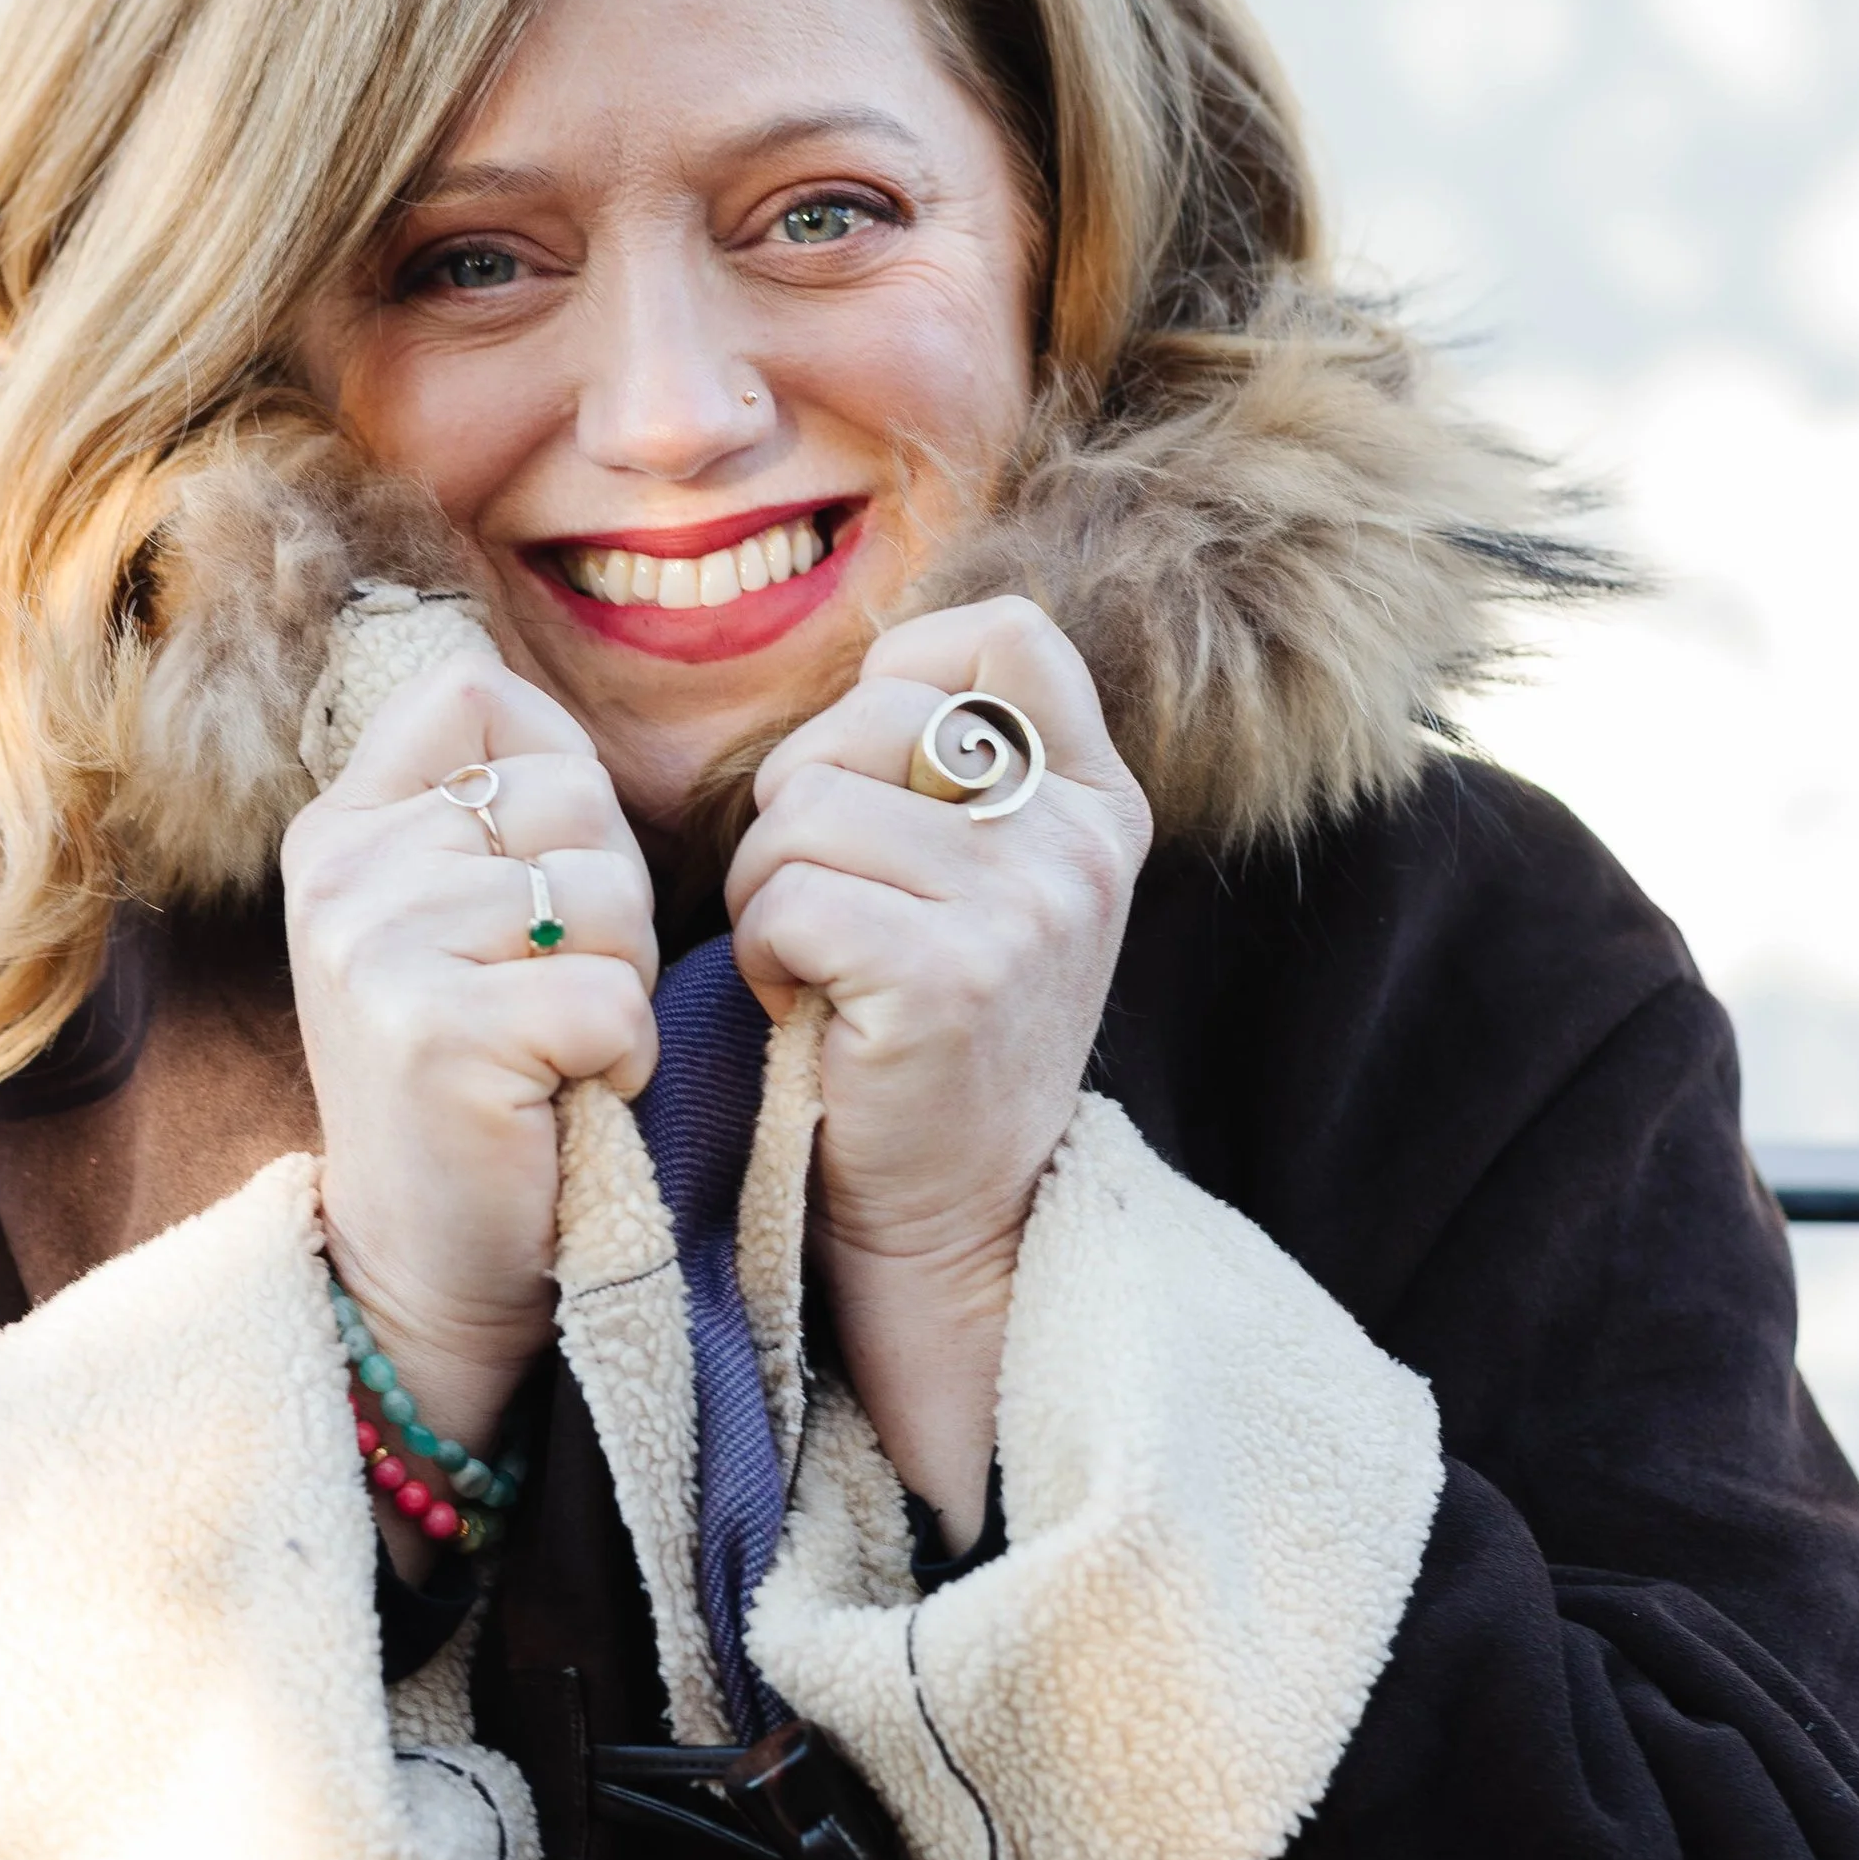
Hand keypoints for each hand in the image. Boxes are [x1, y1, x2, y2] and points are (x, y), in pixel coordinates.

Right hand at [281, 661, 658, 1555]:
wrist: (426, 1263)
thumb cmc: (481, 1077)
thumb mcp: (453, 919)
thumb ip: (489, 811)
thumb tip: (566, 728)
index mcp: (339, 827)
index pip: (474, 692)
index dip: (560, 767)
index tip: (548, 875)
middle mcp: (339, 871)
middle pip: (570, 794)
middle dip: (613, 899)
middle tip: (555, 994)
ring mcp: (374, 948)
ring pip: (605, 896)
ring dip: (622, 984)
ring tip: (555, 1048)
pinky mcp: (432, 1033)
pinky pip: (611, 999)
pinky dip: (623, 1059)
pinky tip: (563, 1098)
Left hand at [723, 597, 1149, 1537]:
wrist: (958, 1222)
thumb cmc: (929, 1034)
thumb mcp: (991, 883)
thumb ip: (958, 771)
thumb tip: (874, 658)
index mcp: (1097, 803)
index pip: (1008, 638)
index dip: (903, 670)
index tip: (867, 766)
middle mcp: (1078, 844)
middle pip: (872, 714)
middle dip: (799, 797)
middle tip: (813, 898)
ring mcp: (1026, 909)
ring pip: (807, 808)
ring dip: (764, 883)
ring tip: (807, 958)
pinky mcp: (951, 980)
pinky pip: (791, 896)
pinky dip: (762, 949)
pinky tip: (799, 1001)